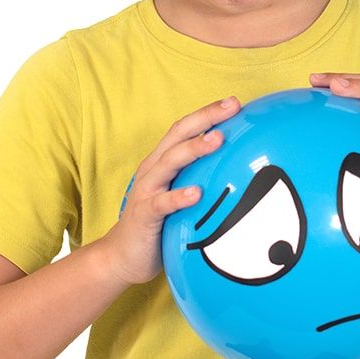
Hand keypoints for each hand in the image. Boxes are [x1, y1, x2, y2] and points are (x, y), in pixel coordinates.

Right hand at [104, 96, 241, 285]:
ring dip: (194, 148)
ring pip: (170, 162)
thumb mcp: (179, 193)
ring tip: (217, 139)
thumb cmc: (158, 222)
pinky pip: (161, 203)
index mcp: (163, 160)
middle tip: (232, 106)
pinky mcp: (144, 215)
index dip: (208, 112)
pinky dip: (178, 196)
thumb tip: (238, 169)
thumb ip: (199, 177)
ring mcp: (147, 190)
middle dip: (206, 117)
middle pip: (179, 134)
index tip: (234, 102)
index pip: (185, 128)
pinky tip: (197, 193)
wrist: (121, 256)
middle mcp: (154, 169)